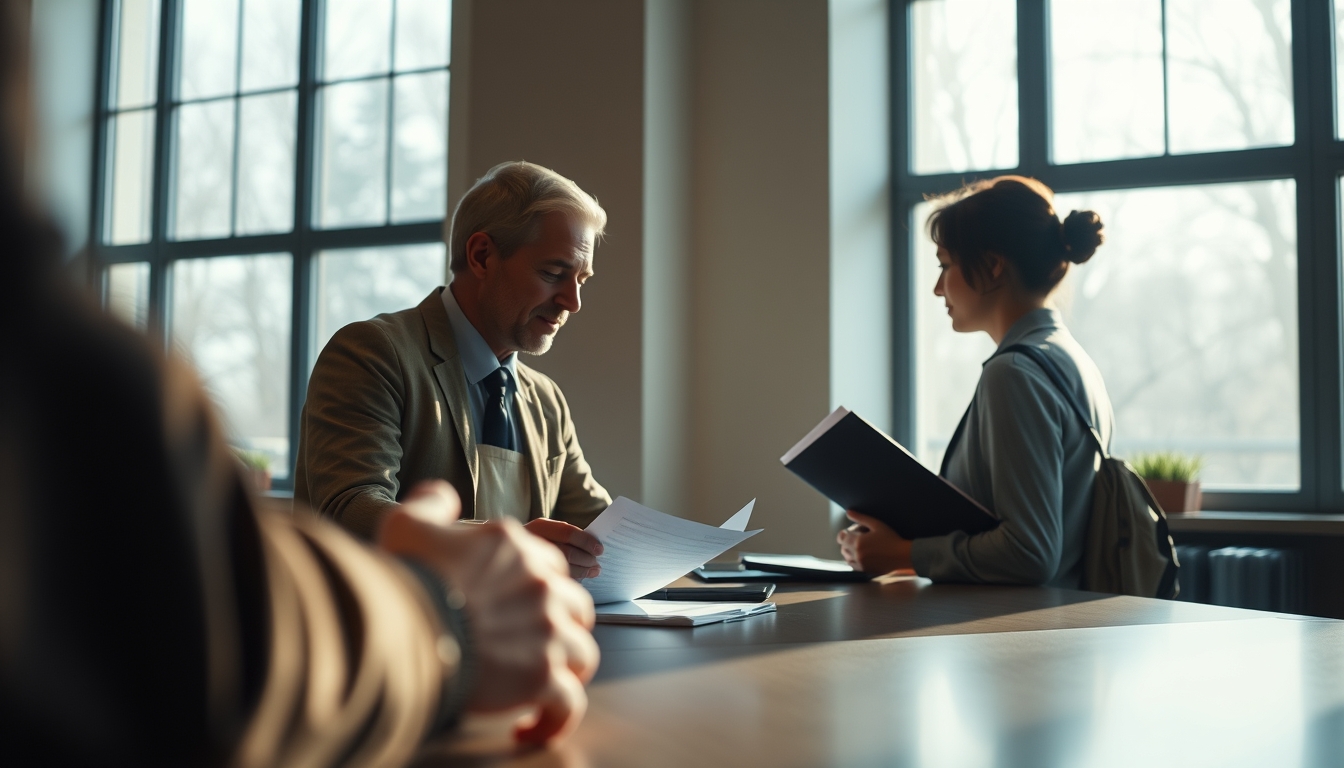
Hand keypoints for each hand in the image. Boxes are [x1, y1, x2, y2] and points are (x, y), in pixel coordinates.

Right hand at [377, 481, 598, 743]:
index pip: (549, 565)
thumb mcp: (407, 525)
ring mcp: (548, 630)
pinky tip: (529, 727)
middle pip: (574, 606)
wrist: (400, 628)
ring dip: (564, 671)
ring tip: (540, 688)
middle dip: (561, 626)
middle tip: (535, 646)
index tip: (521, 608)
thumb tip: (440, 495)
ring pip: (582, 652)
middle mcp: (541, 584)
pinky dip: (554, 719)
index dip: (539, 588)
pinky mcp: (544, 676)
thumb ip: (430, 506)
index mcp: (515, 547)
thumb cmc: (403, 580)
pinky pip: (568, 703)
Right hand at [525, 518, 603, 579]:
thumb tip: (591, 548)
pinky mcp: (524, 580)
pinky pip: (553, 583)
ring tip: (594, 572)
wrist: (490, 556)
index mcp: (537, 527)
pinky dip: (569, 582)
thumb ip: (561, 537)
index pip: (568, 532)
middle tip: (597, 565)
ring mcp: (525, 561)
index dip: (587, 541)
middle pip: (567, 553)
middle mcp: (530, 542)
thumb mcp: (540, 533)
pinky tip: (577, 581)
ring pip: (562, 570)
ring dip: (582, 572)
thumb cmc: (523, 544)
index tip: (600, 549)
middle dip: (586, 560)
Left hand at [836, 510, 913, 574]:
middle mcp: (857, 554)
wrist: (902, 555)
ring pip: (847, 558)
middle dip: (847, 542)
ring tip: (861, 547)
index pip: (841, 538)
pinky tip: (863, 555)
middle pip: (843, 548)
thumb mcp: (877, 524)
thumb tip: (848, 512)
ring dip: (850, 552)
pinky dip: (854, 561)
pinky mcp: (866, 570)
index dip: (844, 534)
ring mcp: (861, 564)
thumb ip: (861, 518)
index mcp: (858, 542)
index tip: (852, 532)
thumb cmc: (891, 538)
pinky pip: (853, 566)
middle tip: (858, 538)